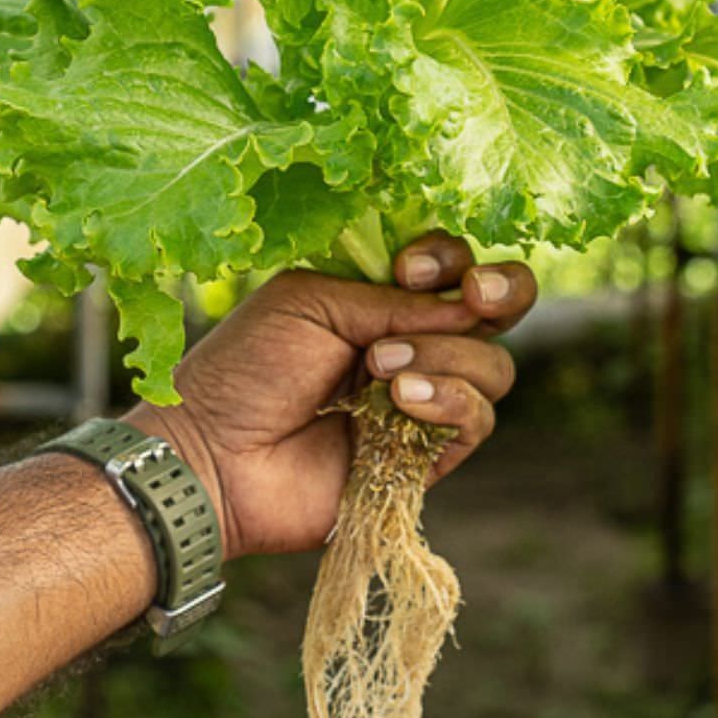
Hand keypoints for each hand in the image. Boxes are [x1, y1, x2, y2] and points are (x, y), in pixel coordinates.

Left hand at [126, 232, 536, 559]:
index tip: (407, 269)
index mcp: (381, 300)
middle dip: (502, 291)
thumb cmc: (245, 368)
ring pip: (493, 366)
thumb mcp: (312, 303)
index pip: (452, 266)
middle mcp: (413, 346)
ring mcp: (424, 402)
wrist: (215, 454)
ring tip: (380, 367)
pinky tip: (401, 399)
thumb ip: (391, 300)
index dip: (449, 259)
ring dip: (447, 355)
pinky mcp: (427, 458)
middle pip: (500, 311)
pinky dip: (450, 399)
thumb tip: (466, 309)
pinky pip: (477, 420)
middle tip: (473, 295)